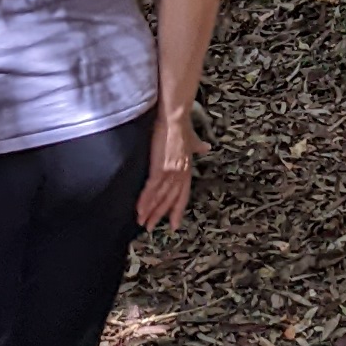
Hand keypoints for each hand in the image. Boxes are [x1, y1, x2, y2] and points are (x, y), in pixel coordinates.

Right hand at [135, 112, 194, 232]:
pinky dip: (145, 200)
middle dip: (159, 215)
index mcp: (186, 170)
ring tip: (142, 222)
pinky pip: (152, 189)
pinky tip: (139, 209)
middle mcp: (180, 175)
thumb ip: (198, 146)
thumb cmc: (181, 126)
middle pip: (169, 200)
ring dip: (150, 211)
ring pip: (160, 197)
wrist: (175, 118)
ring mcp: (171, 173)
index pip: (182, 195)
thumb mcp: (192, 140)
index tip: (174, 224)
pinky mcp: (160, 168)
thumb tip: (206, 146)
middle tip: (150, 228)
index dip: (177, 210)